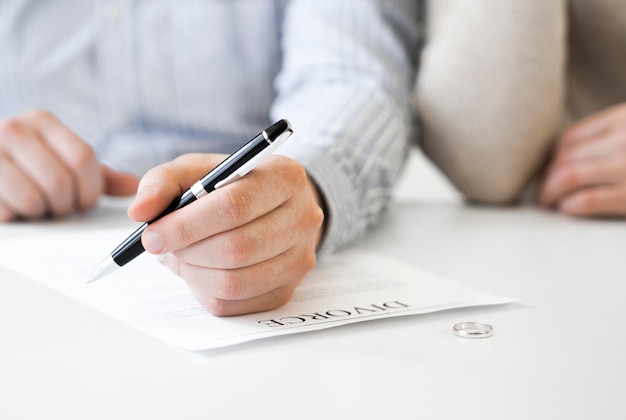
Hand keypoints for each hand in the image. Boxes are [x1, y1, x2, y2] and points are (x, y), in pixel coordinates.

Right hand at [0, 110, 138, 221]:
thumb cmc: (30, 167)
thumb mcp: (63, 162)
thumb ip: (98, 173)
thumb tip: (133, 185)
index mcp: (42, 121)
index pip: (83, 158)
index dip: (90, 189)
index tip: (85, 201)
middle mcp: (14, 129)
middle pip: (60, 181)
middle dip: (65, 205)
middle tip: (58, 206)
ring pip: (35, 198)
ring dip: (42, 212)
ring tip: (37, 205)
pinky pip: (9, 210)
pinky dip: (18, 216)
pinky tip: (15, 207)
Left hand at [127, 153, 324, 315]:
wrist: (273, 208)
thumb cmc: (230, 187)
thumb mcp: (196, 170)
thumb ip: (163, 182)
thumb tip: (140, 212)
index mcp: (284, 177)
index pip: (234, 206)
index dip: (186, 225)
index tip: (151, 235)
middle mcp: (303, 218)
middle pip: (237, 248)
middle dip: (188, 251)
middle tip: (163, 246)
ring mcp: (300, 259)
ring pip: (236, 282)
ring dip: (194, 274)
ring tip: (181, 256)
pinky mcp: (287, 290)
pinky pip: (236, 304)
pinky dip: (204, 291)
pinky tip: (201, 270)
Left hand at [538, 103, 625, 215]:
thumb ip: (608, 137)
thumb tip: (560, 160)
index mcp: (624, 118)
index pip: (569, 137)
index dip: (552, 159)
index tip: (547, 174)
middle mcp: (625, 138)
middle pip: (565, 157)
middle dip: (546, 178)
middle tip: (542, 194)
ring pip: (567, 176)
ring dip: (549, 193)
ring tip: (548, 203)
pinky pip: (586, 199)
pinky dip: (568, 205)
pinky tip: (568, 208)